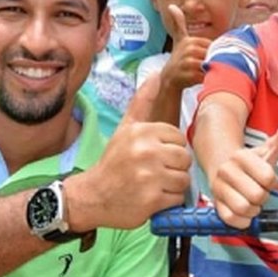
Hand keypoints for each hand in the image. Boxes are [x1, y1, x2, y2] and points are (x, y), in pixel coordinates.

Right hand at [65, 76, 190, 229]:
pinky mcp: (152, 199)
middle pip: (184, 158)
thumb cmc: (113, 162)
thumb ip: (142, 102)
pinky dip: (168, 201)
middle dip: (174, 168)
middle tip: (155, 172)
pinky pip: (177, 198)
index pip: (179, 138)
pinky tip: (151, 197)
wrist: (92, 196)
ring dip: (173, 186)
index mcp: (142, 132)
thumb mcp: (125, 128)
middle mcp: (146, 152)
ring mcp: (149, 176)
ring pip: (184, 179)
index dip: (170, 149)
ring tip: (153, 185)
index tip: (154, 156)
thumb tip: (155, 75)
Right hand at [161, 5, 209, 91]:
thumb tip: (171, 6)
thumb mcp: (179, 39)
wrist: (169, 78)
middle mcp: (189, 50)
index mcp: (190, 41)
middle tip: (206, 66)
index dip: (213, 52)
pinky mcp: (191, 76)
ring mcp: (189, 63)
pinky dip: (208, 78)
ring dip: (211, 70)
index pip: (212, 46)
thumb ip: (178, 23)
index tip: (205, 57)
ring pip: (211, 65)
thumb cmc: (178, 57)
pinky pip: (207, 76)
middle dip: (213, 61)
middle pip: (213, 55)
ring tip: (204, 72)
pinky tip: (202, 79)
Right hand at [210, 115, 277, 228]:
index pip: (269, 178)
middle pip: (257, 195)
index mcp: (241, 157)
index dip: (272, 181)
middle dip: (262, 196)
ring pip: (244, 208)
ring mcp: (219, 188)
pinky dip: (242, 220)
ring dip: (253, 209)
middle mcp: (226, 171)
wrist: (221, 167)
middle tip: (258, 190)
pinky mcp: (215, 205)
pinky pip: (231, 219)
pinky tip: (243, 211)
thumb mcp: (267, 149)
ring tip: (251, 201)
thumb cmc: (249, 162)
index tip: (266, 178)